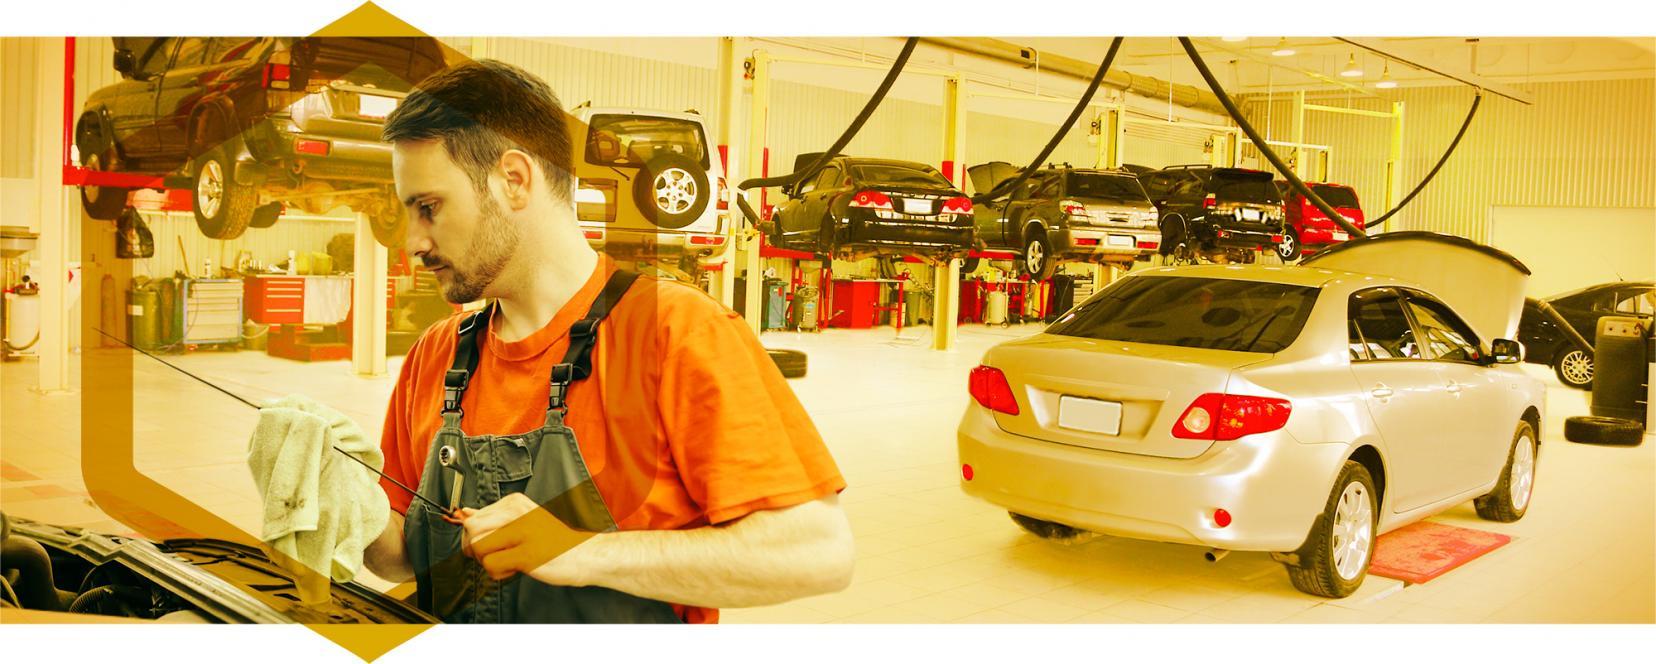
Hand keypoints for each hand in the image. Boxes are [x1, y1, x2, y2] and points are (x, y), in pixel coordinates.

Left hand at [459, 493, 597, 584]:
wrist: (582, 555)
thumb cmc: (551, 541)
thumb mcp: (521, 521)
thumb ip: (492, 518)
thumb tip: (463, 513)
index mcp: (514, 502)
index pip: (472, 518)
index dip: (475, 537)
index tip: (495, 544)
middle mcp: (516, 512)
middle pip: (470, 531)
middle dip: (477, 550)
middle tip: (498, 555)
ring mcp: (522, 532)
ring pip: (477, 548)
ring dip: (488, 562)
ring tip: (509, 560)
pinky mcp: (526, 553)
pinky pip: (491, 565)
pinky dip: (499, 573)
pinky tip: (516, 568)